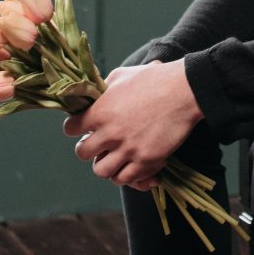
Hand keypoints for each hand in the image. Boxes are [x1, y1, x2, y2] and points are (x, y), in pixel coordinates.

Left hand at [63, 59, 203, 190]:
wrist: (183, 91)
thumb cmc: (152, 78)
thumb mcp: (121, 76)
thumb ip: (103, 90)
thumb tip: (94, 98)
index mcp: (101, 111)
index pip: (71, 128)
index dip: (74, 127)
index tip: (79, 127)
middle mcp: (111, 133)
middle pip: (83, 153)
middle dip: (87, 148)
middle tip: (95, 143)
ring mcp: (128, 149)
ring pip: (101, 171)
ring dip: (104, 163)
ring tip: (111, 156)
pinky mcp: (146, 160)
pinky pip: (125, 179)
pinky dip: (124, 173)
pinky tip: (129, 163)